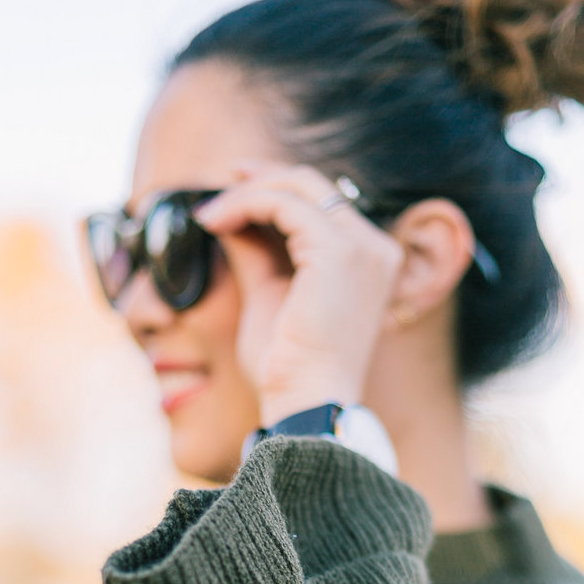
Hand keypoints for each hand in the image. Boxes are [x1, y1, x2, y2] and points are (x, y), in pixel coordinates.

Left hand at [193, 163, 404, 425]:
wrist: (304, 404)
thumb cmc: (288, 369)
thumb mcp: (270, 296)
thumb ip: (258, 253)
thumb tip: (231, 216)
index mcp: (369, 262)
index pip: (323, 205)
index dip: (276, 189)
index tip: (234, 190)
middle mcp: (375, 249)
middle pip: (314, 186)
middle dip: (261, 179)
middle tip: (217, 189)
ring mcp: (362, 248)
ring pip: (298, 187)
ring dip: (246, 194)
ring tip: (208, 216)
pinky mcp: (336, 252)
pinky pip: (283, 205)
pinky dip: (245, 204)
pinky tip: (215, 222)